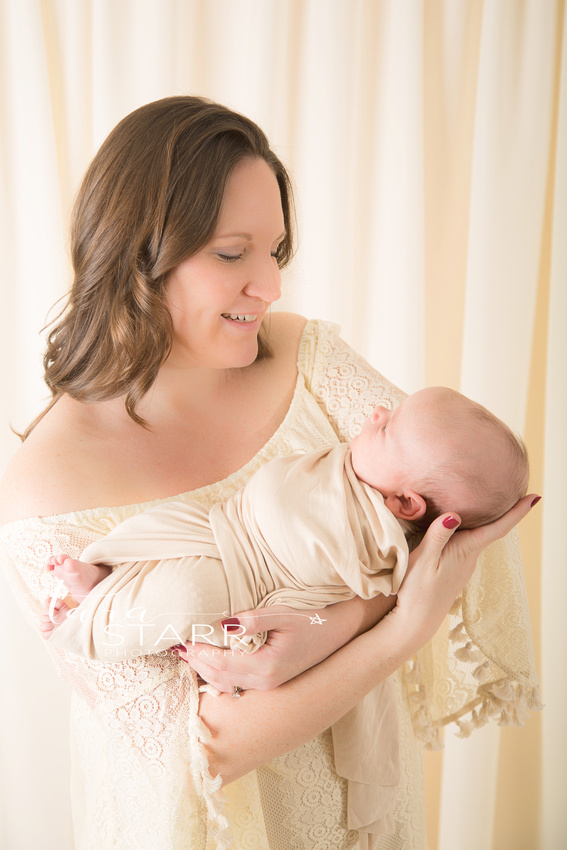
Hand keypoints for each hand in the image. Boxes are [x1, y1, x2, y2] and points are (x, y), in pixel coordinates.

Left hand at [177, 594, 395, 692]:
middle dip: (196, 663)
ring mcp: (270, 685)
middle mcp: (265, 682)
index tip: (180, 641)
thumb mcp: (284, 613)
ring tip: (188, 655)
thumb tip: (222, 623)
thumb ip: (252, 619)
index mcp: (265, 667)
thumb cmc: (315, 618)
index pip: (220, 664)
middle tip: (176, 648)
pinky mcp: (272, 681)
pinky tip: (211, 662)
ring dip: (205, 670)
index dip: (197, 653)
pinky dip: (219, 674)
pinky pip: (237, 682)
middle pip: (219, 678)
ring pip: (227, 683)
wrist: (343, 631)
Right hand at [390, 494, 538, 647]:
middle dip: (506, 511)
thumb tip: (454, 515)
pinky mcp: (455, 568)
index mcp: (465, 551)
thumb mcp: (423, 561)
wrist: (415, 622)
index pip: (497, 529)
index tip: (535, 498)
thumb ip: (437, 537)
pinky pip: (468, 542)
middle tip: (518, 491)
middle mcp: (469, 557)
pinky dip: (471, 529)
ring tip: (492, 501)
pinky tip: (463, 524)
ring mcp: (463, 564)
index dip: (516, 513)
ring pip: (479, 536)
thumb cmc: (416, 591)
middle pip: (492, 529)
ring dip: (487, 520)